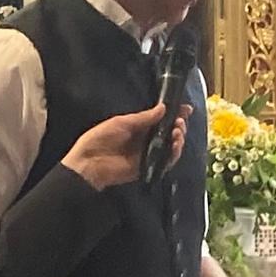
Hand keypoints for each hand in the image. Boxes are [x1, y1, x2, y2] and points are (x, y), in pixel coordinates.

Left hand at [61, 102, 192, 190]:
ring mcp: (148, 154)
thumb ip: (144, 118)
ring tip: (178, 131)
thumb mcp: (122, 123)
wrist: (89, 163)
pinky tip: (175, 144)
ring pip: (170, 147)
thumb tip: (163, 108)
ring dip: (178, 138)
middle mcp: (145, 140)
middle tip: (181, 121)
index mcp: (138, 127)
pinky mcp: (149, 167)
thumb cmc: (101, 138)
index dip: (174, 114)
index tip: (186, 108)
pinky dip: (174, 154)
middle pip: (168, 133)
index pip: (160, 119)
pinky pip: (166, 161)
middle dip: (178, 125)